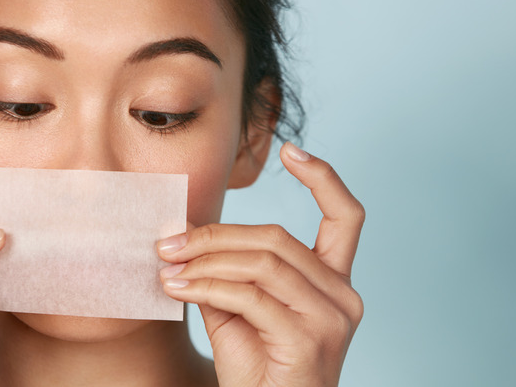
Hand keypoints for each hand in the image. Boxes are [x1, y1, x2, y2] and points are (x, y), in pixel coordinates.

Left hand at [158, 143, 364, 386]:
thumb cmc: (254, 365)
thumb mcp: (238, 307)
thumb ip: (225, 268)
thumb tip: (186, 229)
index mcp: (333, 281)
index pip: (346, 218)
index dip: (324, 179)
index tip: (292, 150)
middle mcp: (343, 296)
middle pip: (277, 238)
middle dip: (214, 235)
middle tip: (168, 242)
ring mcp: (331, 319)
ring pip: (262, 262)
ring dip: (205, 261)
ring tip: (168, 266)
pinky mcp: (308, 341)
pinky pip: (250, 296)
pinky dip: (206, 287)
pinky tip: (178, 289)